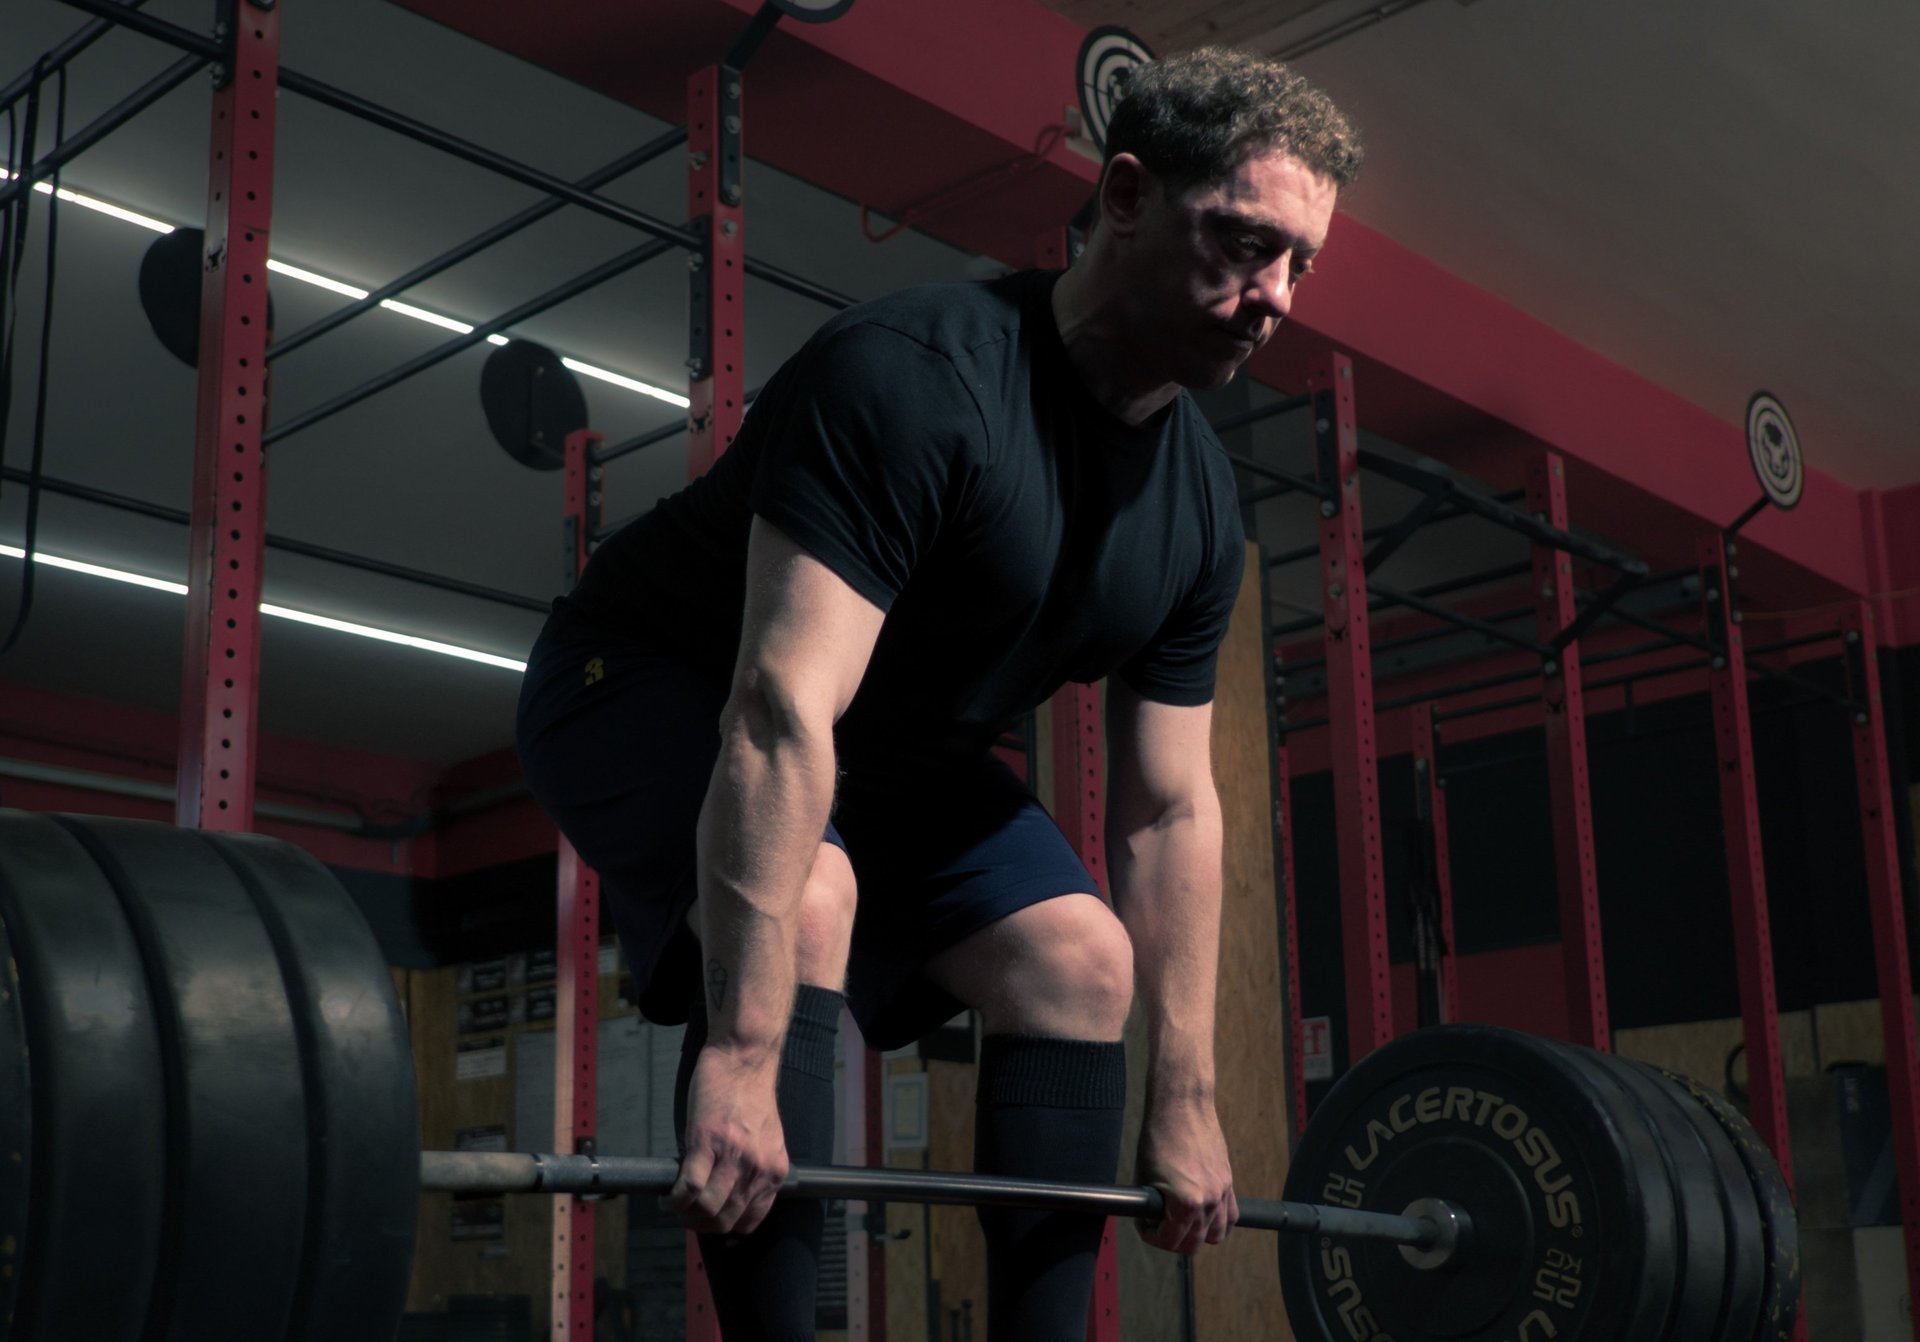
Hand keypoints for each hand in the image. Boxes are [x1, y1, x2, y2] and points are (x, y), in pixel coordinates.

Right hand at [665, 1043, 788, 1234]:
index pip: (750, 1221)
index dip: (723, 1225)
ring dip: (685, 1214)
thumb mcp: (764, 1141)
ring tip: (674, 1204)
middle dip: (700, 1225)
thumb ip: (752, 1170)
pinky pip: (690, 1186)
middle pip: (726, 1221)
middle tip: (684, 1213)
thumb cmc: (749, 1096)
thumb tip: (728, 1198)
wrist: (743, 1059)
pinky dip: (675, 1198)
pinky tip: (668, 1194)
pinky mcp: (707, 1141)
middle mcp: (758, 1168)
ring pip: (707, 1210)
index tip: (706, 1218)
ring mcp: (734, 1156)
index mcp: (774, 1170)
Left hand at [1135, 1098, 1236, 1253]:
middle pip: (1193, 1245)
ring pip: (1216, 1235)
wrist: (1182, 1105)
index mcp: (1186, 1202)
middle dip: (1172, 1240)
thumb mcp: (1144, 1176)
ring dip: (1196, 1234)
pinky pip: (1231, 1216)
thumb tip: (1150, 1220)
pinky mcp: (1228, 1181)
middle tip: (1158, 1225)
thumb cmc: (1158, 1135)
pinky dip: (1217, 1222)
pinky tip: (1202, 1214)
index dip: (1151, 1236)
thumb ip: (1150, 1205)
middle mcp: (1209, 1201)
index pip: (1170, 1241)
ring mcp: (1222, 1191)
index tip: (1145, 1225)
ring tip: (1180, 1221)